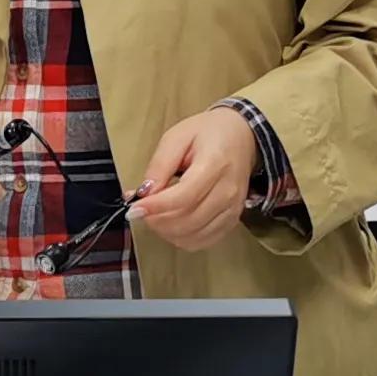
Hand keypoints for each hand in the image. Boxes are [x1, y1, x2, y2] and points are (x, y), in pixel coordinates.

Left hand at [130, 106, 257, 251]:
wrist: (242, 136)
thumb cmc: (209, 134)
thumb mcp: (177, 137)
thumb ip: (159, 166)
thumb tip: (144, 194)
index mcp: (215, 164)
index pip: (183, 197)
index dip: (155, 207)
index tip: (134, 209)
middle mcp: (228, 191)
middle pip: (187, 221)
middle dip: (157, 220)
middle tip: (142, 209)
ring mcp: (233, 208)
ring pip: (193, 236)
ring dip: (167, 231)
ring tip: (156, 215)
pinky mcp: (233, 220)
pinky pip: (204, 241)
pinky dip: (182, 239)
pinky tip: (173, 224)